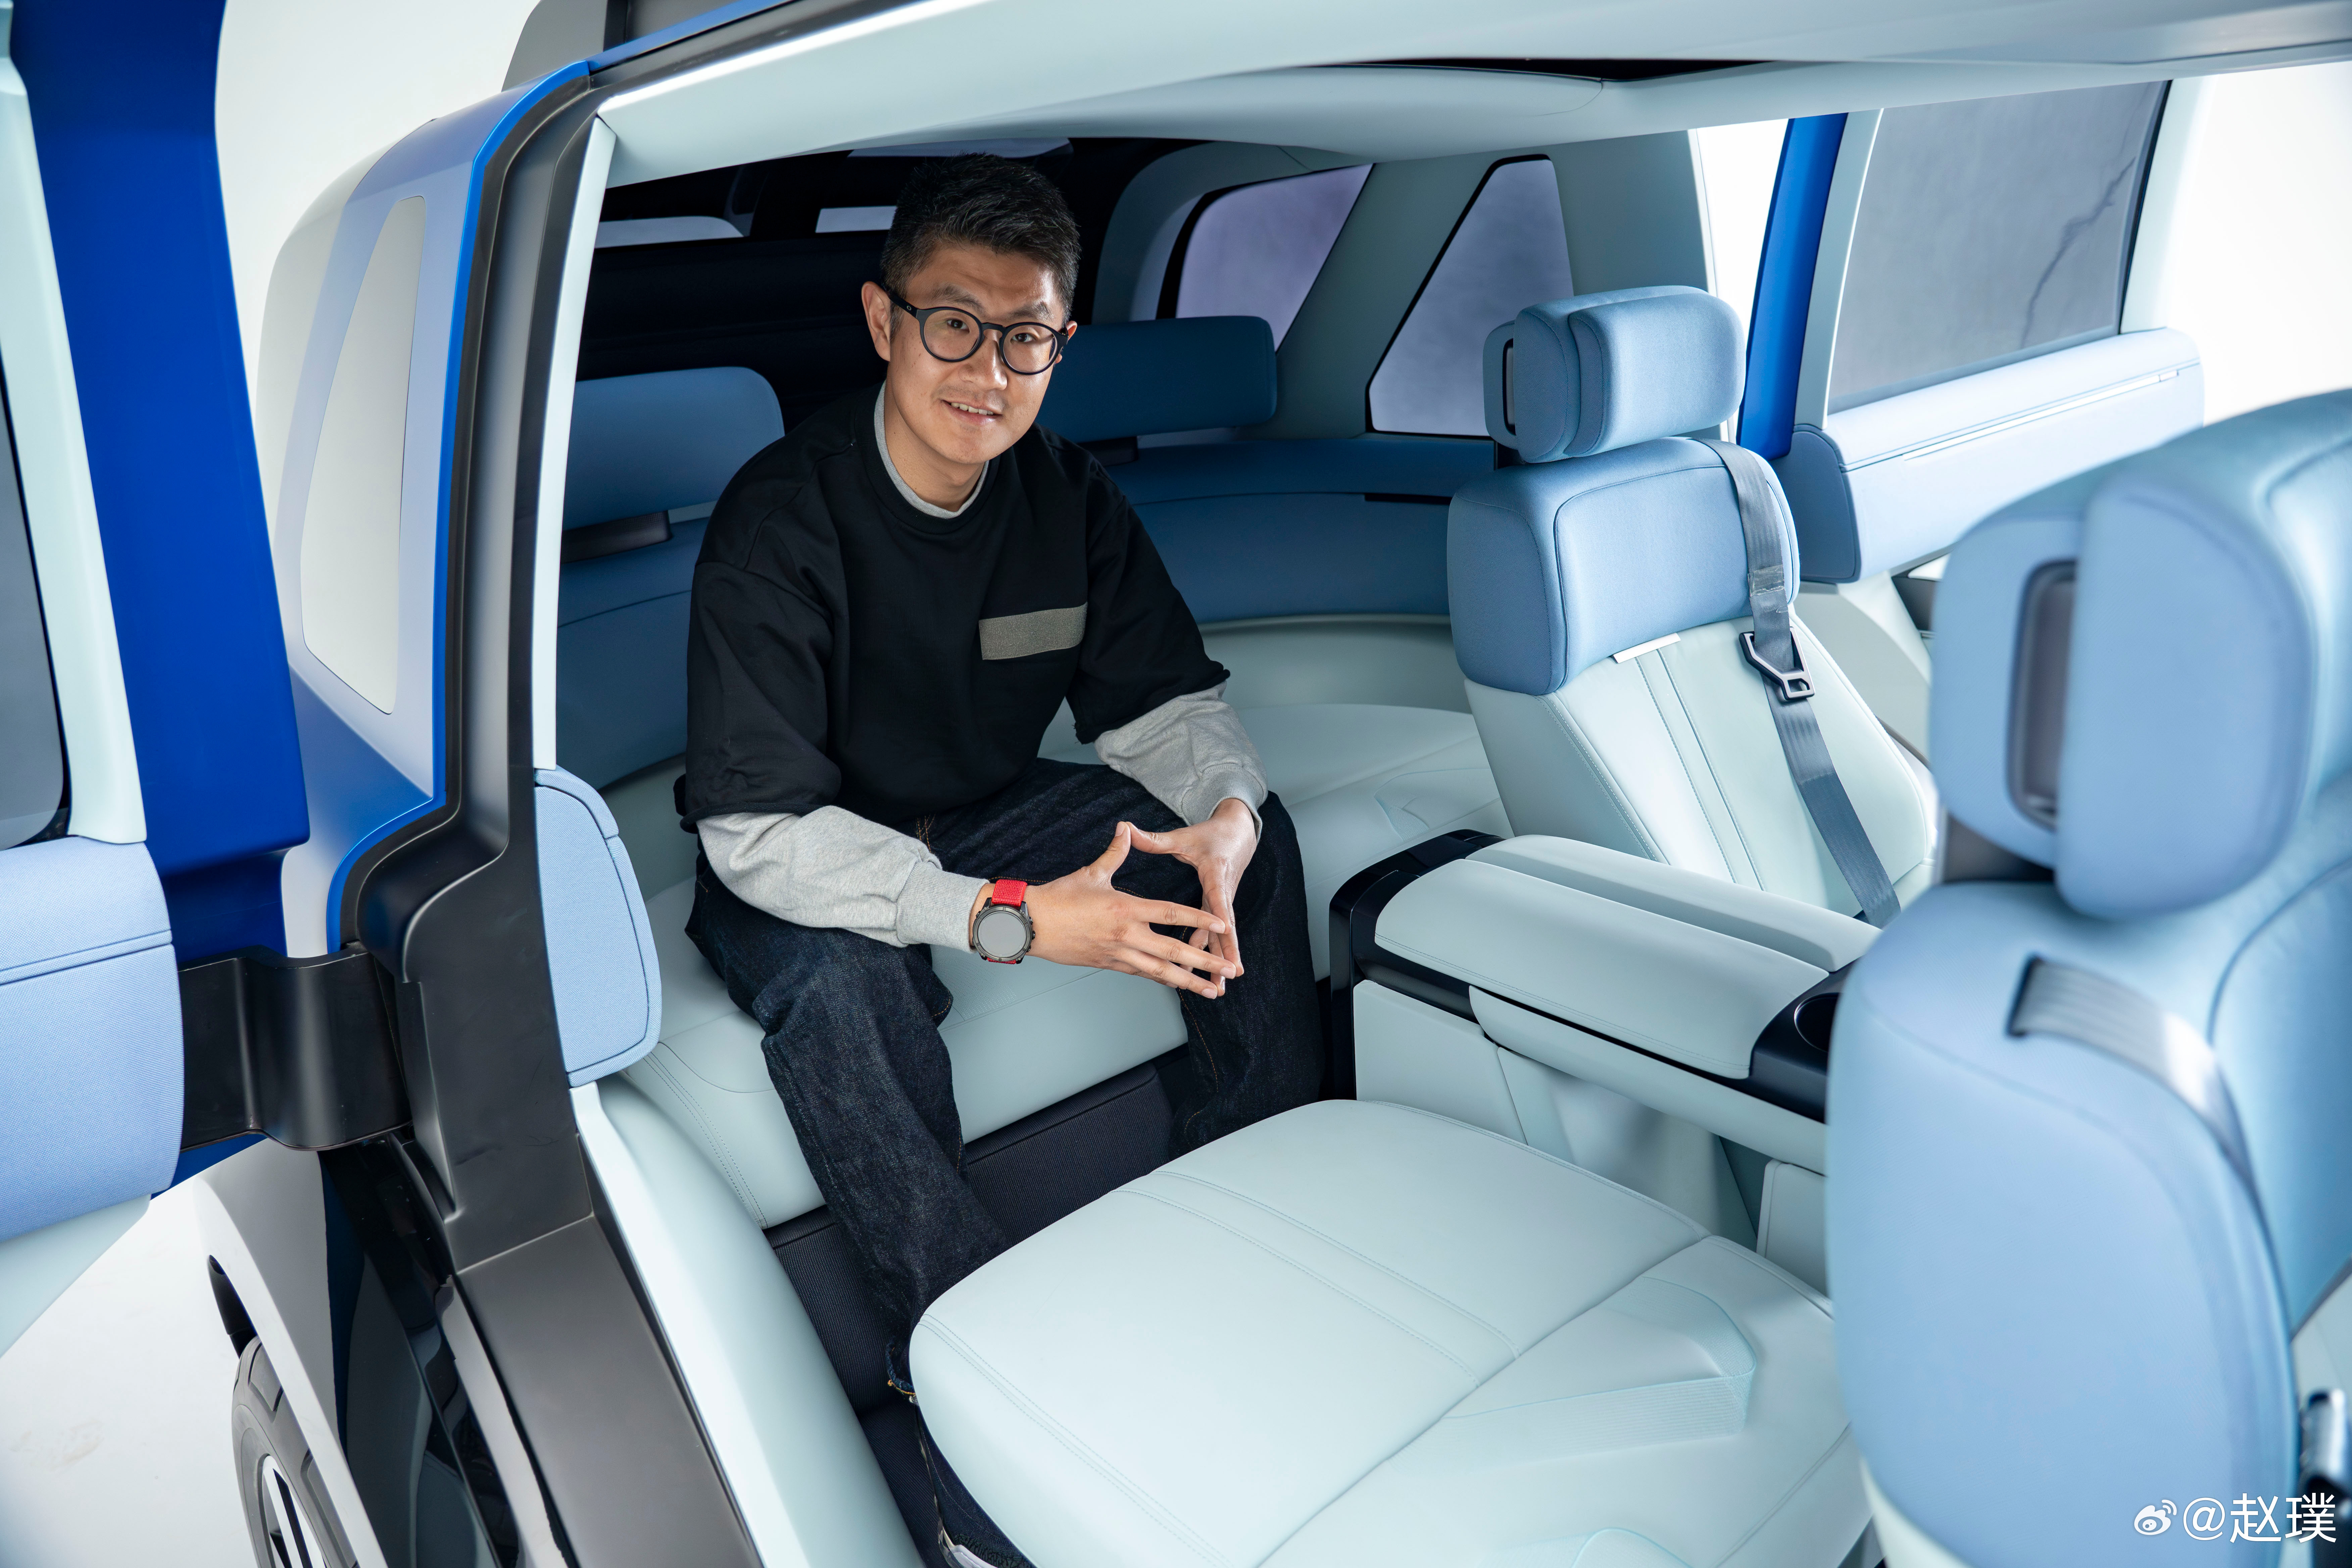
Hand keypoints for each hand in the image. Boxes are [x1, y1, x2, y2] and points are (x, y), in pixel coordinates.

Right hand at [1009, 822, 1240, 997]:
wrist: (1030, 925)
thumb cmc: (1059, 897)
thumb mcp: (1091, 873)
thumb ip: (1115, 853)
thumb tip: (1125, 827)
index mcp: (1126, 909)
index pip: (1172, 914)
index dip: (1200, 919)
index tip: (1224, 926)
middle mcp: (1127, 936)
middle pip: (1175, 951)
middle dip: (1206, 962)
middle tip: (1231, 972)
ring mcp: (1118, 954)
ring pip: (1161, 972)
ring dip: (1190, 982)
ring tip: (1212, 991)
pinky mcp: (1109, 965)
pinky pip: (1143, 973)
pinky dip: (1163, 979)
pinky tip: (1178, 984)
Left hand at [1127, 798, 1258, 986]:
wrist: (1239, 833)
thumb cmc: (1211, 834)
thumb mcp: (1184, 836)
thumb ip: (1154, 838)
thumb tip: (1124, 828)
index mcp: (1215, 874)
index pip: (1217, 896)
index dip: (1219, 914)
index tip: (1223, 930)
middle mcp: (1222, 892)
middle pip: (1225, 926)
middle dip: (1226, 950)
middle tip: (1228, 973)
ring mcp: (1222, 903)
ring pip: (1221, 936)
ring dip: (1220, 960)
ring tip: (1218, 987)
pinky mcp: (1220, 910)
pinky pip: (1216, 935)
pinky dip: (1214, 954)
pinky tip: (1208, 975)